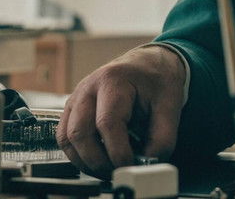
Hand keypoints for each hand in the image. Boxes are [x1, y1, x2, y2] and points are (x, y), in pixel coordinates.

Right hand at [57, 45, 185, 177]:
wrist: (147, 64)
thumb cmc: (156, 81)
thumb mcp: (170, 105)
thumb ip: (162, 138)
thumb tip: (148, 164)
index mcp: (113, 80)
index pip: (107, 123)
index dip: (118, 151)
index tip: (131, 165)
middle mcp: (88, 88)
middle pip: (79, 132)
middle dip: (98, 160)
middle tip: (119, 170)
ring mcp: (76, 98)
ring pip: (66, 138)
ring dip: (85, 161)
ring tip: (109, 169)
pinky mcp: (72, 110)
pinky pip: (64, 137)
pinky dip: (78, 155)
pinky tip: (98, 160)